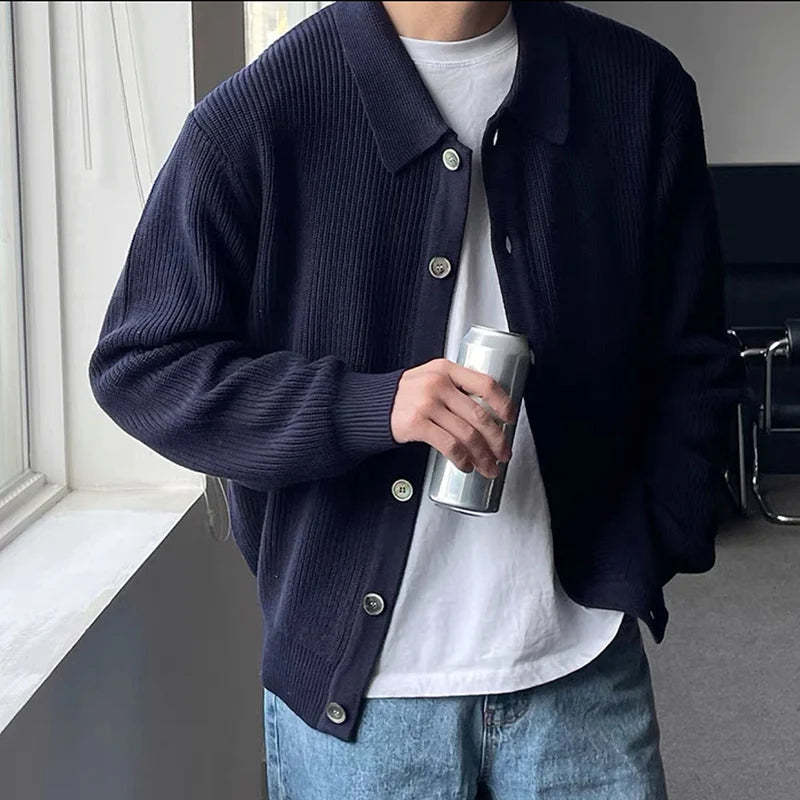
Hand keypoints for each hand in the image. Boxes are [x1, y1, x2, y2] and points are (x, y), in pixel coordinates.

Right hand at [390, 358, 515, 477]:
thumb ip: (455, 386)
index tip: (510, 419)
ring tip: (488, 467)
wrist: (370, 406)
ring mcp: (426, 404)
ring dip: (482, 456)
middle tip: (503, 454)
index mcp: (446, 369)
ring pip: (467, 434)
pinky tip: (466, 466)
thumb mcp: (430, 378)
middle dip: (496, 439)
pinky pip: (449, 445)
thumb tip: (489, 412)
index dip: (503, 403)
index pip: (485, 383)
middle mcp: (438, 384)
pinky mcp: (416, 424)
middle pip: (479, 415)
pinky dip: (462, 460)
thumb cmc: (405, 396)